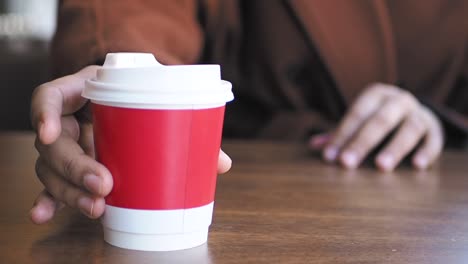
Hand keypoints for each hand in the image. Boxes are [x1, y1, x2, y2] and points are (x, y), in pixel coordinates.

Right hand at [30, 66, 231, 223]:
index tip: (50, 132)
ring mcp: (68, 144)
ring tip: (95, 207)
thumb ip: (185, 124)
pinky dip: (50, 201)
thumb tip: (222, 164)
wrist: (133, 97)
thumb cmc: (143, 96)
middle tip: (104, 185)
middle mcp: (69, 119)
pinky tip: (44, 216)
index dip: (44, 113)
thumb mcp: (156, 99)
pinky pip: (53, 185)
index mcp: (85, 92)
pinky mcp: (69, 167)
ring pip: (51, 170)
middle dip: (75, 167)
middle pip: (54, 144)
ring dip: (69, 192)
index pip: (50, 96)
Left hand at [309, 83, 442, 170]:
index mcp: (375, 94)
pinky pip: (434, 139)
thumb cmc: (376, 120)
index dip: (341, 135)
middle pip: (380, 120)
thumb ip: (338, 134)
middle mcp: (399, 99)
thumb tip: (313, 146)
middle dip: (361, 143)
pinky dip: (427, 152)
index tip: (329, 157)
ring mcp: (419, 112)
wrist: (412, 112)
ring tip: (380, 167)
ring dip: (394, 148)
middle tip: (346, 163)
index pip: (356, 114)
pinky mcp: (435, 128)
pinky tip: (417, 166)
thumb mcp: (358, 122)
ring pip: (409, 128)